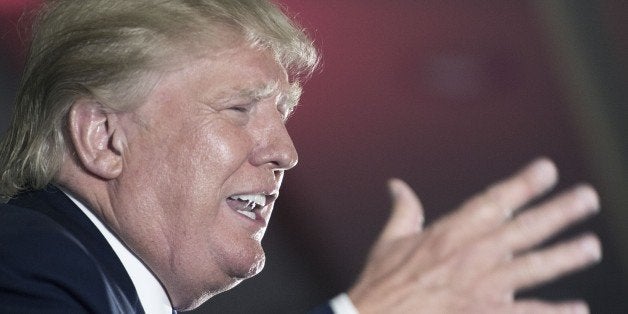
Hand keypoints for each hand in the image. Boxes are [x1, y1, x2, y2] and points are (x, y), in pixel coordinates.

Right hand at [348, 158, 600, 313]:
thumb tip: (396, 184)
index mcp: (449, 233)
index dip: (522, 184)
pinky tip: (579, 309)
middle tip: (588, 198)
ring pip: (533, 268)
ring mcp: (482, 288)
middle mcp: (472, 255)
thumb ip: (403, 211)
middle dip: (558, 212)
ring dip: (565, 256)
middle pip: (523, 229)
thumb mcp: (389, 241)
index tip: (547, 169)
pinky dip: (554, 313)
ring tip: (590, 247)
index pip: (493, 201)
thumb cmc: (381, 283)